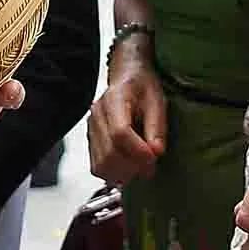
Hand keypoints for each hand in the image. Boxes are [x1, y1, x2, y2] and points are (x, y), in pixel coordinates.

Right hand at [85, 50, 164, 186]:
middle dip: (133, 166)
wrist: (127, 76)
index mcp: (115, 99)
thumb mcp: (158, 100)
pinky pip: (97, 166)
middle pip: (109, 153)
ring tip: (140, 168)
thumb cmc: (142, 86)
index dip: (138, 151)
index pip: (119, 133)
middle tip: (151, 168)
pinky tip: (129, 167)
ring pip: (101, 164)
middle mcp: (97, 114)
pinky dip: (114, 173)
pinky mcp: (91, 139)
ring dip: (123, 173)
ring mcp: (91, 128)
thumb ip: (157, 126)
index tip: (154, 159)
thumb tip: (156, 152)